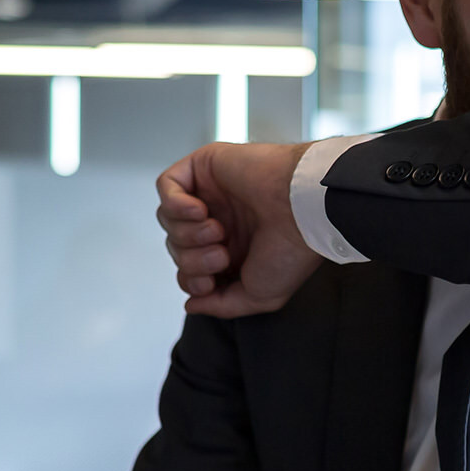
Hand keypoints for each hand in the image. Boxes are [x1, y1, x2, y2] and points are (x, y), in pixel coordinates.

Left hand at [156, 141, 319, 317]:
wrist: (303, 211)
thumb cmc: (293, 248)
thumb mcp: (260, 296)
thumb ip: (221, 305)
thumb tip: (192, 304)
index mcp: (234, 247)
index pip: (188, 267)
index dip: (191, 278)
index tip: (211, 281)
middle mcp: (221, 219)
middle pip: (176, 246)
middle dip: (191, 258)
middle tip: (220, 254)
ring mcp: (212, 192)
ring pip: (168, 219)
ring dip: (187, 233)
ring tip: (216, 231)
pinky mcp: (205, 165)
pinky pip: (166, 186)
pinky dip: (176, 205)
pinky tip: (200, 211)